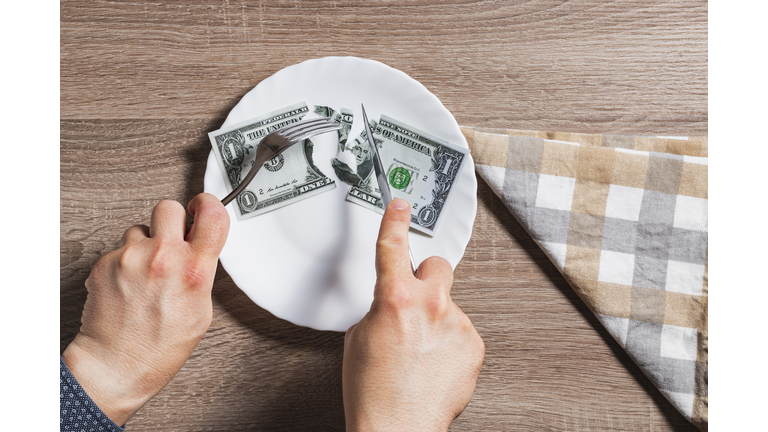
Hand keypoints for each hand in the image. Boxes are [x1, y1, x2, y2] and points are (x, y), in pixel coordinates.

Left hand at [62, 193, 229, 425]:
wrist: (116, 364)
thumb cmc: (159, 347)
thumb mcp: (202, 311)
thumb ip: (202, 273)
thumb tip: (199, 249)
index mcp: (194, 271)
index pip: (212, 213)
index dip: (209, 204)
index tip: (203, 207)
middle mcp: (163, 258)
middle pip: (170, 207)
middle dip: (172, 221)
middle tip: (171, 240)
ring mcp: (130, 258)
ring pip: (140, 229)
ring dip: (145, 244)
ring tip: (146, 273)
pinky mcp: (105, 263)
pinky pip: (120, 249)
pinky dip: (124, 262)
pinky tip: (128, 285)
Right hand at [342, 199, 484, 431]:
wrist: (397, 428)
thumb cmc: (373, 391)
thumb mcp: (359, 337)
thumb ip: (380, 307)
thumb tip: (392, 302)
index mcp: (395, 298)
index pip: (393, 245)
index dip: (395, 220)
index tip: (400, 205)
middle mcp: (431, 305)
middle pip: (437, 265)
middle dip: (425, 277)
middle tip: (413, 301)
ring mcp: (457, 325)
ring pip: (449, 302)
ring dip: (436, 317)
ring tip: (419, 349)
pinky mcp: (474, 344)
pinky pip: (461, 329)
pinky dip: (450, 340)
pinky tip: (434, 361)